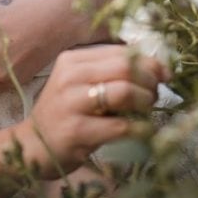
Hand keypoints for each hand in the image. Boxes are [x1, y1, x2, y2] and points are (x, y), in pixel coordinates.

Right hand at [14, 44, 170, 175]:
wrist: (33, 145)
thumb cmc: (64, 113)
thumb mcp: (79, 84)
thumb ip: (108, 72)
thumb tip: (155, 68)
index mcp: (72, 60)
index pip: (120, 52)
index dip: (149, 62)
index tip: (164, 74)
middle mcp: (70, 76)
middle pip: (125, 67)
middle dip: (150, 80)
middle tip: (155, 94)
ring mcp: (72, 103)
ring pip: (125, 92)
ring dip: (146, 101)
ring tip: (148, 110)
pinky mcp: (78, 131)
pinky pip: (122, 126)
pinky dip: (141, 128)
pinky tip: (144, 130)